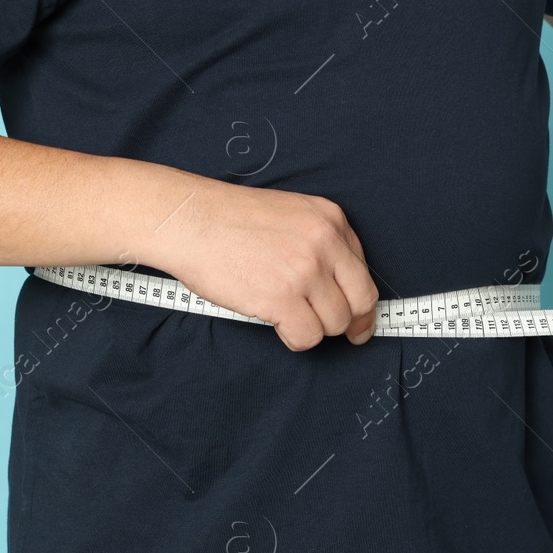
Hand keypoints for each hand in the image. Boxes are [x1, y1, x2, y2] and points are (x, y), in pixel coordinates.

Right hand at [152, 175, 379, 350]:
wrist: (189, 220)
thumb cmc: (229, 220)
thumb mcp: (291, 214)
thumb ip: (319, 243)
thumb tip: (337, 286)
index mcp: (330, 219)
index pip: (363, 271)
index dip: (361, 301)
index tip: (359, 318)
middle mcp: (325, 242)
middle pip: (359, 301)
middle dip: (351, 323)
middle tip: (342, 335)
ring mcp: (305, 271)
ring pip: (335, 323)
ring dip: (314, 328)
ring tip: (288, 317)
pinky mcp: (282, 298)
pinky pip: (308, 337)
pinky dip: (295, 339)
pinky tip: (279, 326)